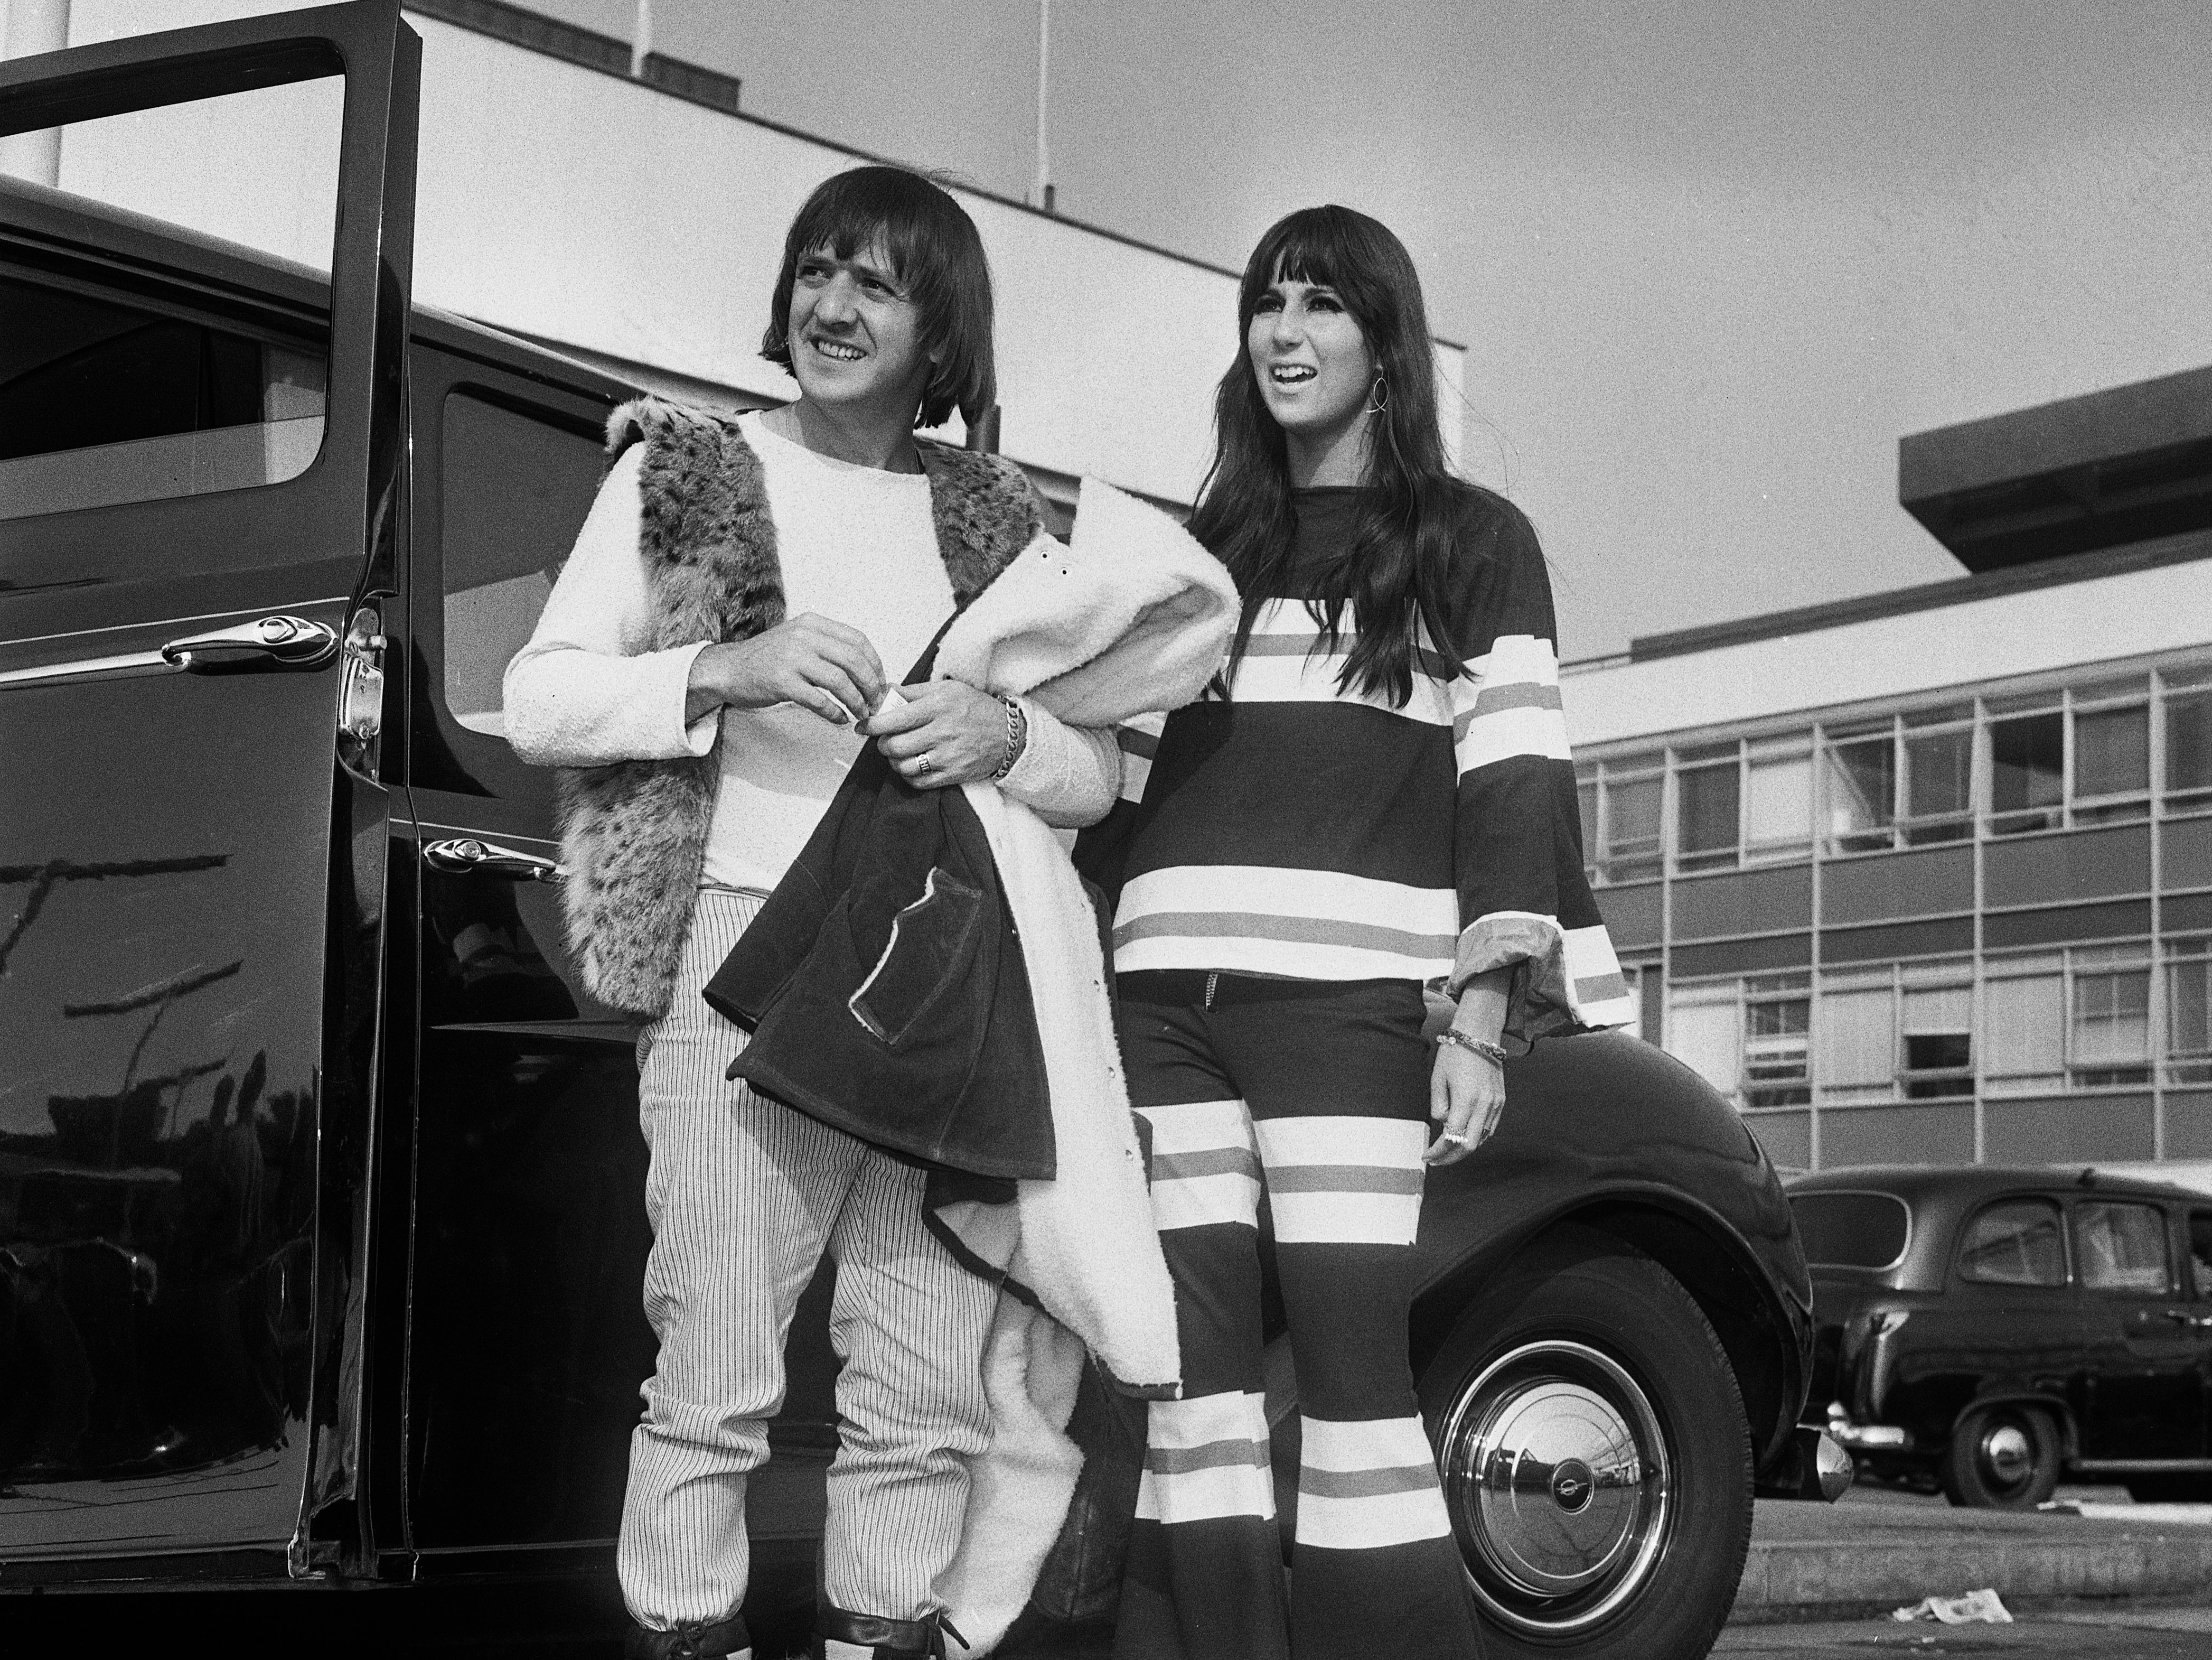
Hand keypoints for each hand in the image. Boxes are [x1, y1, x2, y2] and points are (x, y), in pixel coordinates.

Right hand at [689, 614, 886, 726]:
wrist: (728, 669)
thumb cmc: (767, 658)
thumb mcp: (797, 638)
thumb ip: (827, 646)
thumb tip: (865, 668)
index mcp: (812, 624)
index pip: (857, 640)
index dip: (875, 663)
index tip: (880, 681)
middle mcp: (803, 637)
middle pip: (854, 661)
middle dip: (871, 685)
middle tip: (876, 702)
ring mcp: (792, 659)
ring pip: (840, 682)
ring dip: (857, 702)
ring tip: (861, 713)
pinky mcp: (782, 682)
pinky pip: (819, 701)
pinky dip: (835, 713)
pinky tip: (840, 719)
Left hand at [860, 680, 1007, 788]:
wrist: (1008, 735)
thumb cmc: (975, 709)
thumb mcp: (947, 689)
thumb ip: (913, 691)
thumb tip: (883, 691)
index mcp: (938, 706)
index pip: (894, 719)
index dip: (872, 725)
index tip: (864, 726)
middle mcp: (942, 731)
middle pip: (894, 745)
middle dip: (883, 744)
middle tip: (885, 739)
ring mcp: (948, 756)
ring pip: (903, 766)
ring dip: (894, 761)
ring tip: (899, 752)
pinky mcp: (953, 775)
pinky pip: (918, 781)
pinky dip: (908, 775)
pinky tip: (912, 765)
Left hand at [1425, 1037, 1505, 1165]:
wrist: (1479, 1034)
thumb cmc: (1454, 1053)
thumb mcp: (1437, 1078)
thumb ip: (1438, 1105)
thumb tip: (1443, 1123)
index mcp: (1466, 1099)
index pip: (1451, 1137)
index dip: (1438, 1151)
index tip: (1426, 1156)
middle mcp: (1484, 1104)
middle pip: (1469, 1146)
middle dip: (1451, 1157)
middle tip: (1436, 1160)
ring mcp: (1495, 1103)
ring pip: (1481, 1139)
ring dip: (1464, 1148)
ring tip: (1447, 1150)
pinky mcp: (1501, 1100)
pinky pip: (1490, 1127)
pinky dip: (1476, 1136)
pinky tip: (1464, 1136)